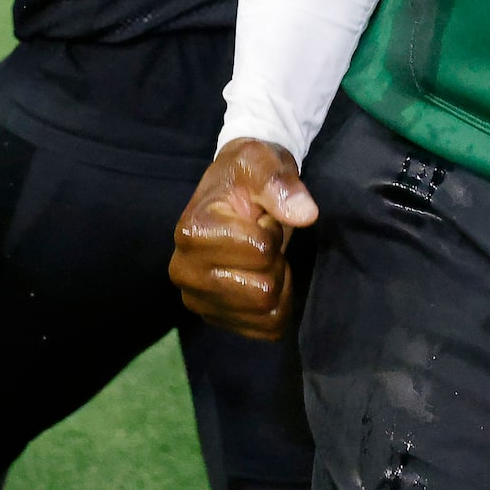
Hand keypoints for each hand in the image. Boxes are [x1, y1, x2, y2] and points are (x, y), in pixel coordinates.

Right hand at [170, 137, 318, 340]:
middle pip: (262, 289)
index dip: (271, 229)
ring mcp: (198, 300)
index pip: (260, 251)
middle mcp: (184, 272)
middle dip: (275, 260)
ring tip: (261, 257)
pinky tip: (266, 279)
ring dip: (278, 281)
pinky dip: (278, 306)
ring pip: (265, 311)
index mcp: (191, 233)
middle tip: (262, 238)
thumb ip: (279, 182)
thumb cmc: (246, 175)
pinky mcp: (217, 319)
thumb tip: (305, 214)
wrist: (235, 193)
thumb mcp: (261, 161)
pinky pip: (267, 329)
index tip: (258, 216)